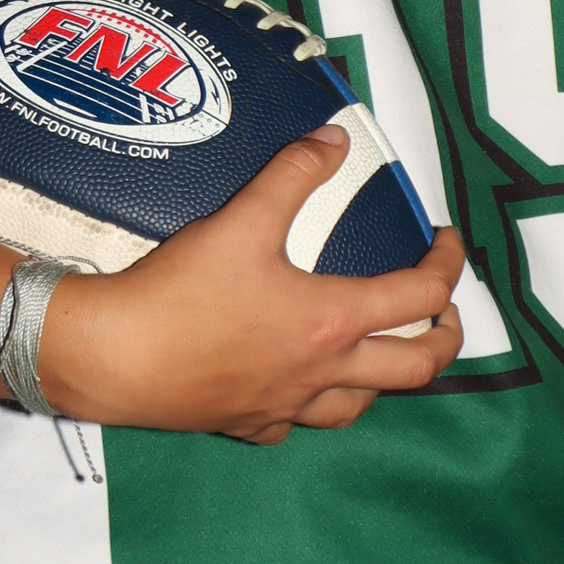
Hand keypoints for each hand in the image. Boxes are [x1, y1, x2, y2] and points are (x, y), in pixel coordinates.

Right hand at [40, 124, 464, 439]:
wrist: (115, 359)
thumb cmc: (182, 293)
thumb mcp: (242, 219)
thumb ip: (293, 173)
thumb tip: (335, 139)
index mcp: (333, 320)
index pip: (422, 297)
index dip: (448, 265)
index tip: (445, 240)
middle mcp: (322, 372)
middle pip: (417, 367)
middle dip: (446, 337)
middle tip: (444, 310)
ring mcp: (287, 406)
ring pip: (362, 405)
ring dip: (386, 376)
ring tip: (381, 347)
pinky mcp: (249, 424)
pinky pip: (299, 422)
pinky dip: (314, 401)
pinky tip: (296, 382)